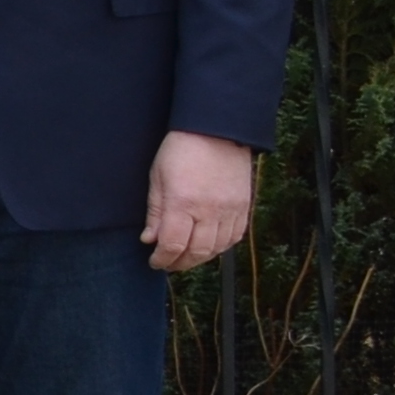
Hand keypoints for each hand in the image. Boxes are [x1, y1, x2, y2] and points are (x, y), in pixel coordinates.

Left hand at [145, 130, 255, 272]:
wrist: (217, 131)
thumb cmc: (180, 151)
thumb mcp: (157, 178)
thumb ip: (155, 212)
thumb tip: (150, 240)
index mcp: (183, 203)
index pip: (173, 244)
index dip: (162, 259)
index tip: (155, 262)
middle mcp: (210, 210)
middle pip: (197, 251)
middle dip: (180, 263)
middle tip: (168, 263)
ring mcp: (231, 210)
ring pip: (218, 248)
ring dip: (200, 258)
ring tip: (186, 257)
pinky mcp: (244, 207)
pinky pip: (235, 237)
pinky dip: (221, 247)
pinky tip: (208, 246)